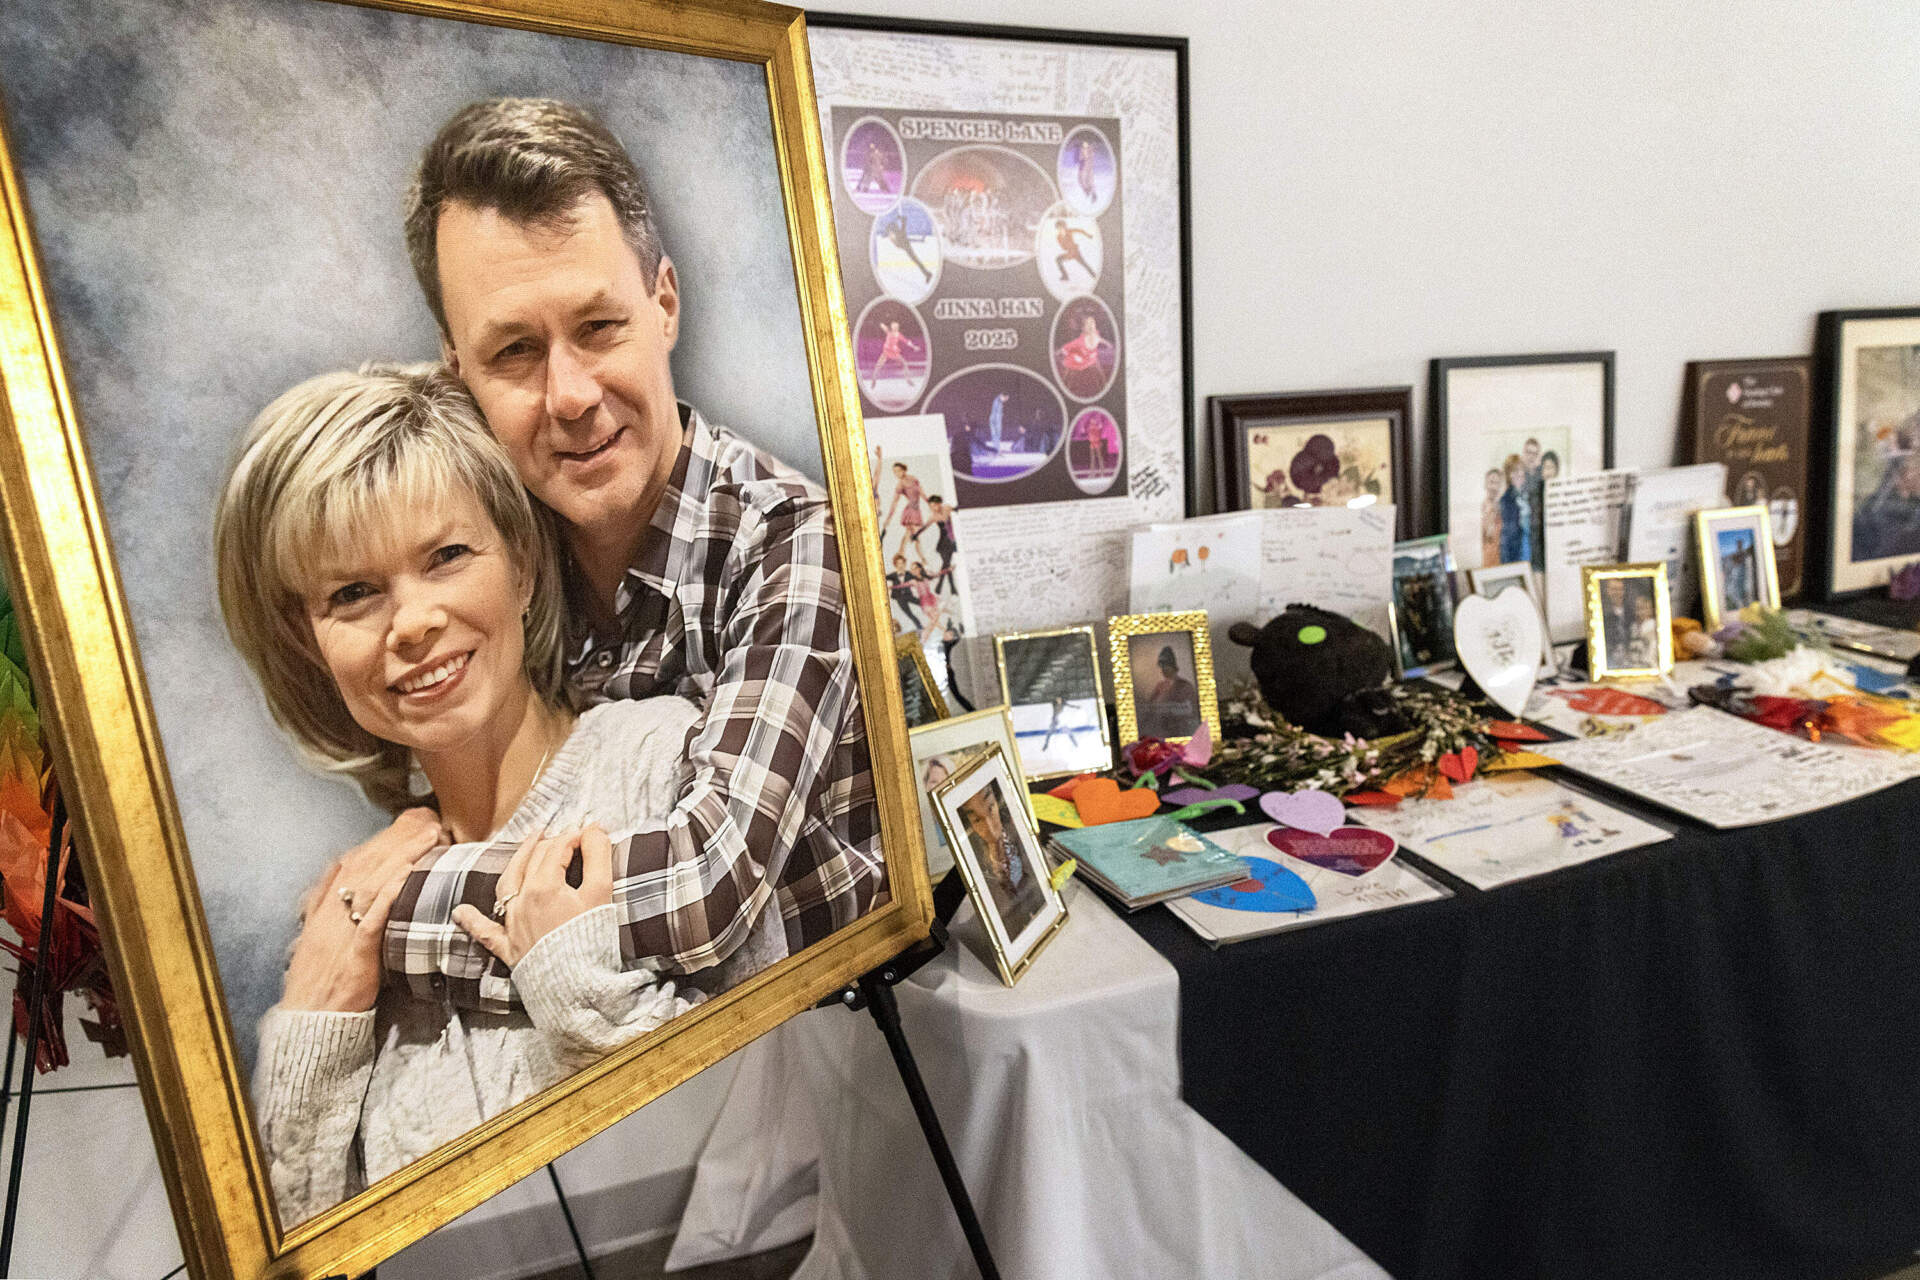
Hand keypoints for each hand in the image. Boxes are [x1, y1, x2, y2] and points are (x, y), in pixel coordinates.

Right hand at [282, 807, 445, 1012]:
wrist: (309, 1018)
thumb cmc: (319, 977)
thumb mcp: (318, 934)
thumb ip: (326, 903)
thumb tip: (338, 871)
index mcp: (325, 907)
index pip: (354, 862)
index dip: (383, 840)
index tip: (409, 823)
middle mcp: (332, 913)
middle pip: (368, 866)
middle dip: (399, 840)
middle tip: (430, 821)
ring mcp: (343, 932)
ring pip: (373, 885)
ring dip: (403, 857)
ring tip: (430, 838)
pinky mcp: (356, 954)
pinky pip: (373, 919)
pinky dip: (389, 895)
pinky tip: (408, 876)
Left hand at [453, 825, 613, 968]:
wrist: (577, 989)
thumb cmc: (591, 941)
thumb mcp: (601, 894)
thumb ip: (598, 857)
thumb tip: (594, 829)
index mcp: (543, 885)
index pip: (557, 848)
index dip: (575, 836)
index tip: (592, 834)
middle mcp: (521, 901)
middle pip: (534, 860)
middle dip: (552, 843)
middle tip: (568, 836)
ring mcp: (512, 925)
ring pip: (507, 884)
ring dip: (517, 861)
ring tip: (527, 846)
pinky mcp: (509, 949)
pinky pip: (486, 932)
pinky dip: (473, 921)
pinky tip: (461, 912)